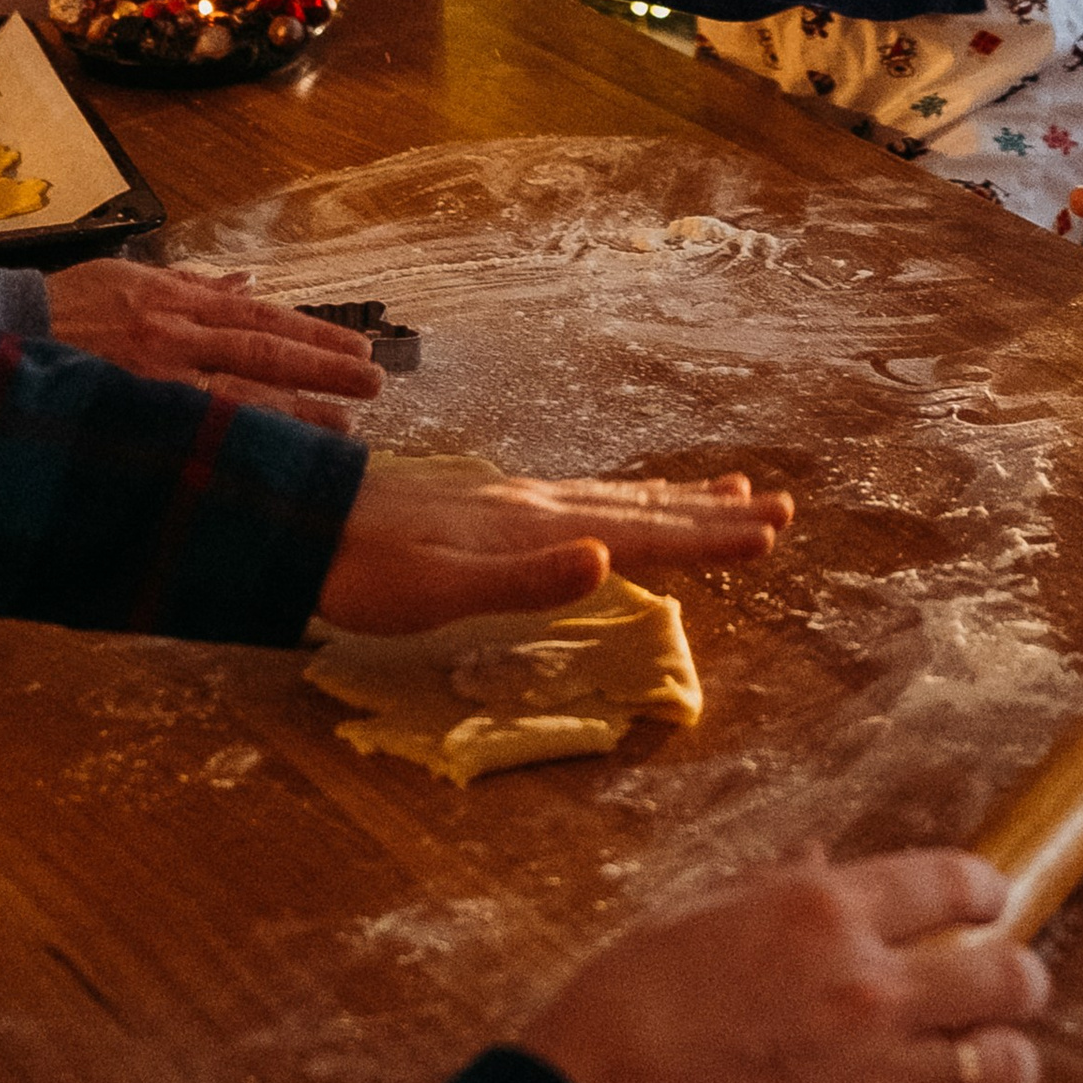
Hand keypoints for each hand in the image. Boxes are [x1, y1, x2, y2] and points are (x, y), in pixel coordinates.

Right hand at [45, 260, 386, 429]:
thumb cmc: (65, 309)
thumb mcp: (131, 278)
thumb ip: (194, 285)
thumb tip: (251, 282)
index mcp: (174, 303)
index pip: (259, 320)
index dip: (313, 336)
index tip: (359, 351)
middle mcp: (169, 339)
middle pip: (260, 355)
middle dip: (320, 370)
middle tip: (372, 384)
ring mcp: (149, 383)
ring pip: (235, 399)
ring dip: (293, 414)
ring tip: (344, 430)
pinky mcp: (129, 414)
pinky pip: (193, 432)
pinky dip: (237, 444)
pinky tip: (272, 460)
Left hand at [315, 468, 791, 637]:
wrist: (300, 526)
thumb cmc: (365, 574)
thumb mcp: (443, 590)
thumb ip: (526, 579)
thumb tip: (605, 559)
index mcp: (537, 527)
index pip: (641, 533)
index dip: (707, 538)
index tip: (770, 533)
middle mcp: (537, 505)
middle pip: (643, 509)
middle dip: (713, 513)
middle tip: (781, 508)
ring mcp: (516, 503)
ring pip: (618, 500)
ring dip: (679, 501)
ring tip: (731, 491)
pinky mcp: (494, 509)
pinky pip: (585, 500)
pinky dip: (627, 502)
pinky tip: (624, 507)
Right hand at [525, 852, 1045, 1082]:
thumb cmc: (623, 1008)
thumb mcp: (694, 917)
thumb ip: (769, 889)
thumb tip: (815, 863)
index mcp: (823, 910)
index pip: (949, 883)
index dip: (984, 892)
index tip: (990, 904)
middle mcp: (869, 985)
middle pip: (1004, 975)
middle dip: (1020, 980)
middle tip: (1012, 989)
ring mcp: (878, 1077)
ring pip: (1004, 1065)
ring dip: (1009, 1066)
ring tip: (1000, 1069)